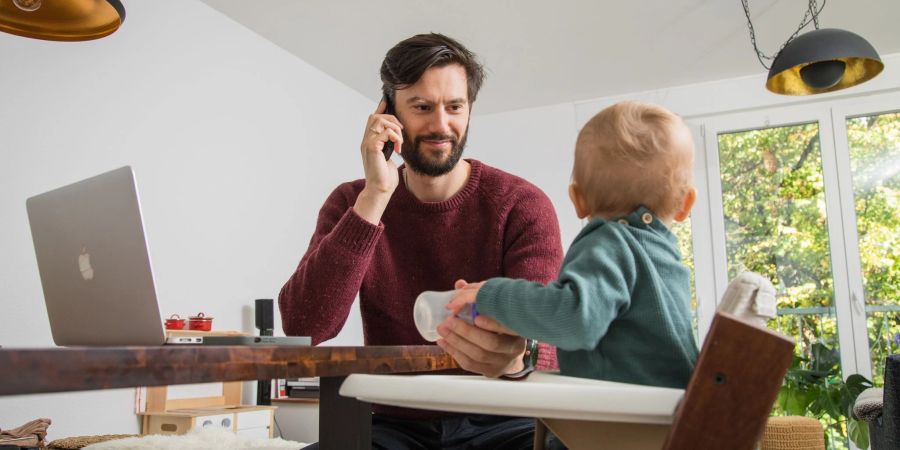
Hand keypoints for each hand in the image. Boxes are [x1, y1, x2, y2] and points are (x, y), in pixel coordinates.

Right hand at [353, 101, 403, 223]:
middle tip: (401, 132)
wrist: (380, 190)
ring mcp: (367, 143)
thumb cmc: (385, 177)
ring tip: (400, 141)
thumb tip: (398, 137)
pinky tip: (398, 148)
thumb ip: (390, 145)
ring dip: (394, 128)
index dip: (381, 108)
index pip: (373, 119)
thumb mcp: (389, 157)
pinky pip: (384, 131)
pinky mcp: (371, 147)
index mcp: (370, 141)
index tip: (389, 101)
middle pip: (375, 116)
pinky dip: (395, 137)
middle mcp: (366, 140)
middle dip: (392, 119)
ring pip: (379, 120)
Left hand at [436, 279, 526, 377]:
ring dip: (456, 342)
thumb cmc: (501, 326)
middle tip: (448, 321)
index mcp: (518, 329)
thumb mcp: (496, 311)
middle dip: (466, 332)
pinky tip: (444, 342)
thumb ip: (480, 297)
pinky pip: (470, 364)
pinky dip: (454, 353)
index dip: (493, 324)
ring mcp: (503, 362)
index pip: (509, 327)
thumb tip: (459, 284)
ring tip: (442, 331)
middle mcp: (514, 348)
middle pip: (491, 343)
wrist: (511, 354)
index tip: (477, 317)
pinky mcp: (491, 372)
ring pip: (478, 355)